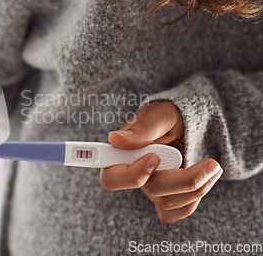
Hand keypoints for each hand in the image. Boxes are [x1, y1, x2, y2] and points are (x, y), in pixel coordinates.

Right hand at [100, 101, 222, 222]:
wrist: (187, 124)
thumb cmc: (168, 116)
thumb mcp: (159, 115)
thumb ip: (141, 128)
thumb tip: (115, 139)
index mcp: (122, 154)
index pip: (111, 177)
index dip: (131, 175)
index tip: (154, 157)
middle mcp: (133, 174)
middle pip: (150, 190)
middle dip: (184, 179)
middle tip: (210, 163)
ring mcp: (150, 189)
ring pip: (169, 202)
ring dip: (198, 185)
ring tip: (214, 165)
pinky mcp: (166, 198)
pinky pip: (177, 210)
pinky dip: (195, 197)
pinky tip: (205, 179)